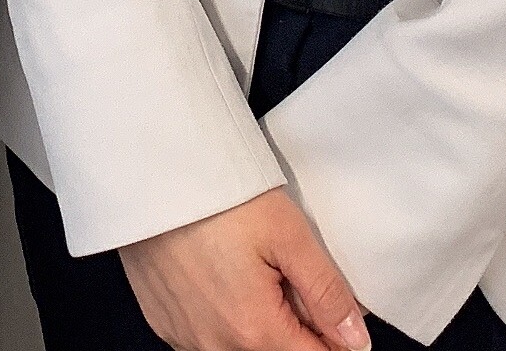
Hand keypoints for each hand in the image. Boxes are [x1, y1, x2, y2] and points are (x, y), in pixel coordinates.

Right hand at [118, 188, 370, 350]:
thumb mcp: (289, 234)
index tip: (331, 300)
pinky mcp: (163, 323)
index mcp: (255, 332)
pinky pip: (206, 338)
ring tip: (252, 270)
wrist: (150, 172)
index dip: (337, 334)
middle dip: (296, 325)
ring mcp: (184, 338)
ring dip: (258, 324)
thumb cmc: (217, 196)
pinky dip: (224, 317)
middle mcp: (216, 347)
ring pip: (240, 349)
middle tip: (287, 274)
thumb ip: (327, 293)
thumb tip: (356, 339)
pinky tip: (221, 276)